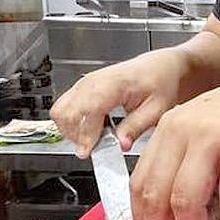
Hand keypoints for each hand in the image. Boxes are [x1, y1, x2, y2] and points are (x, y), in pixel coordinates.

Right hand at [50, 49, 186, 157]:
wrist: (158, 67)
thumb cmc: (159, 82)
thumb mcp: (156, 109)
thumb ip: (136, 128)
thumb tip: (121, 146)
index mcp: (113, 83)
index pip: (87, 110)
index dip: (84, 134)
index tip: (89, 152)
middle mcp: (93, 81)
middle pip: (67, 113)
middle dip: (77, 136)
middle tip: (97, 146)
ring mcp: (84, 83)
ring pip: (60, 112)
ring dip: (72, 130)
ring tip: (96, 136)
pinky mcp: (80, 88)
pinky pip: (63, 108)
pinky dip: (71, 123)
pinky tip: (92, 127)